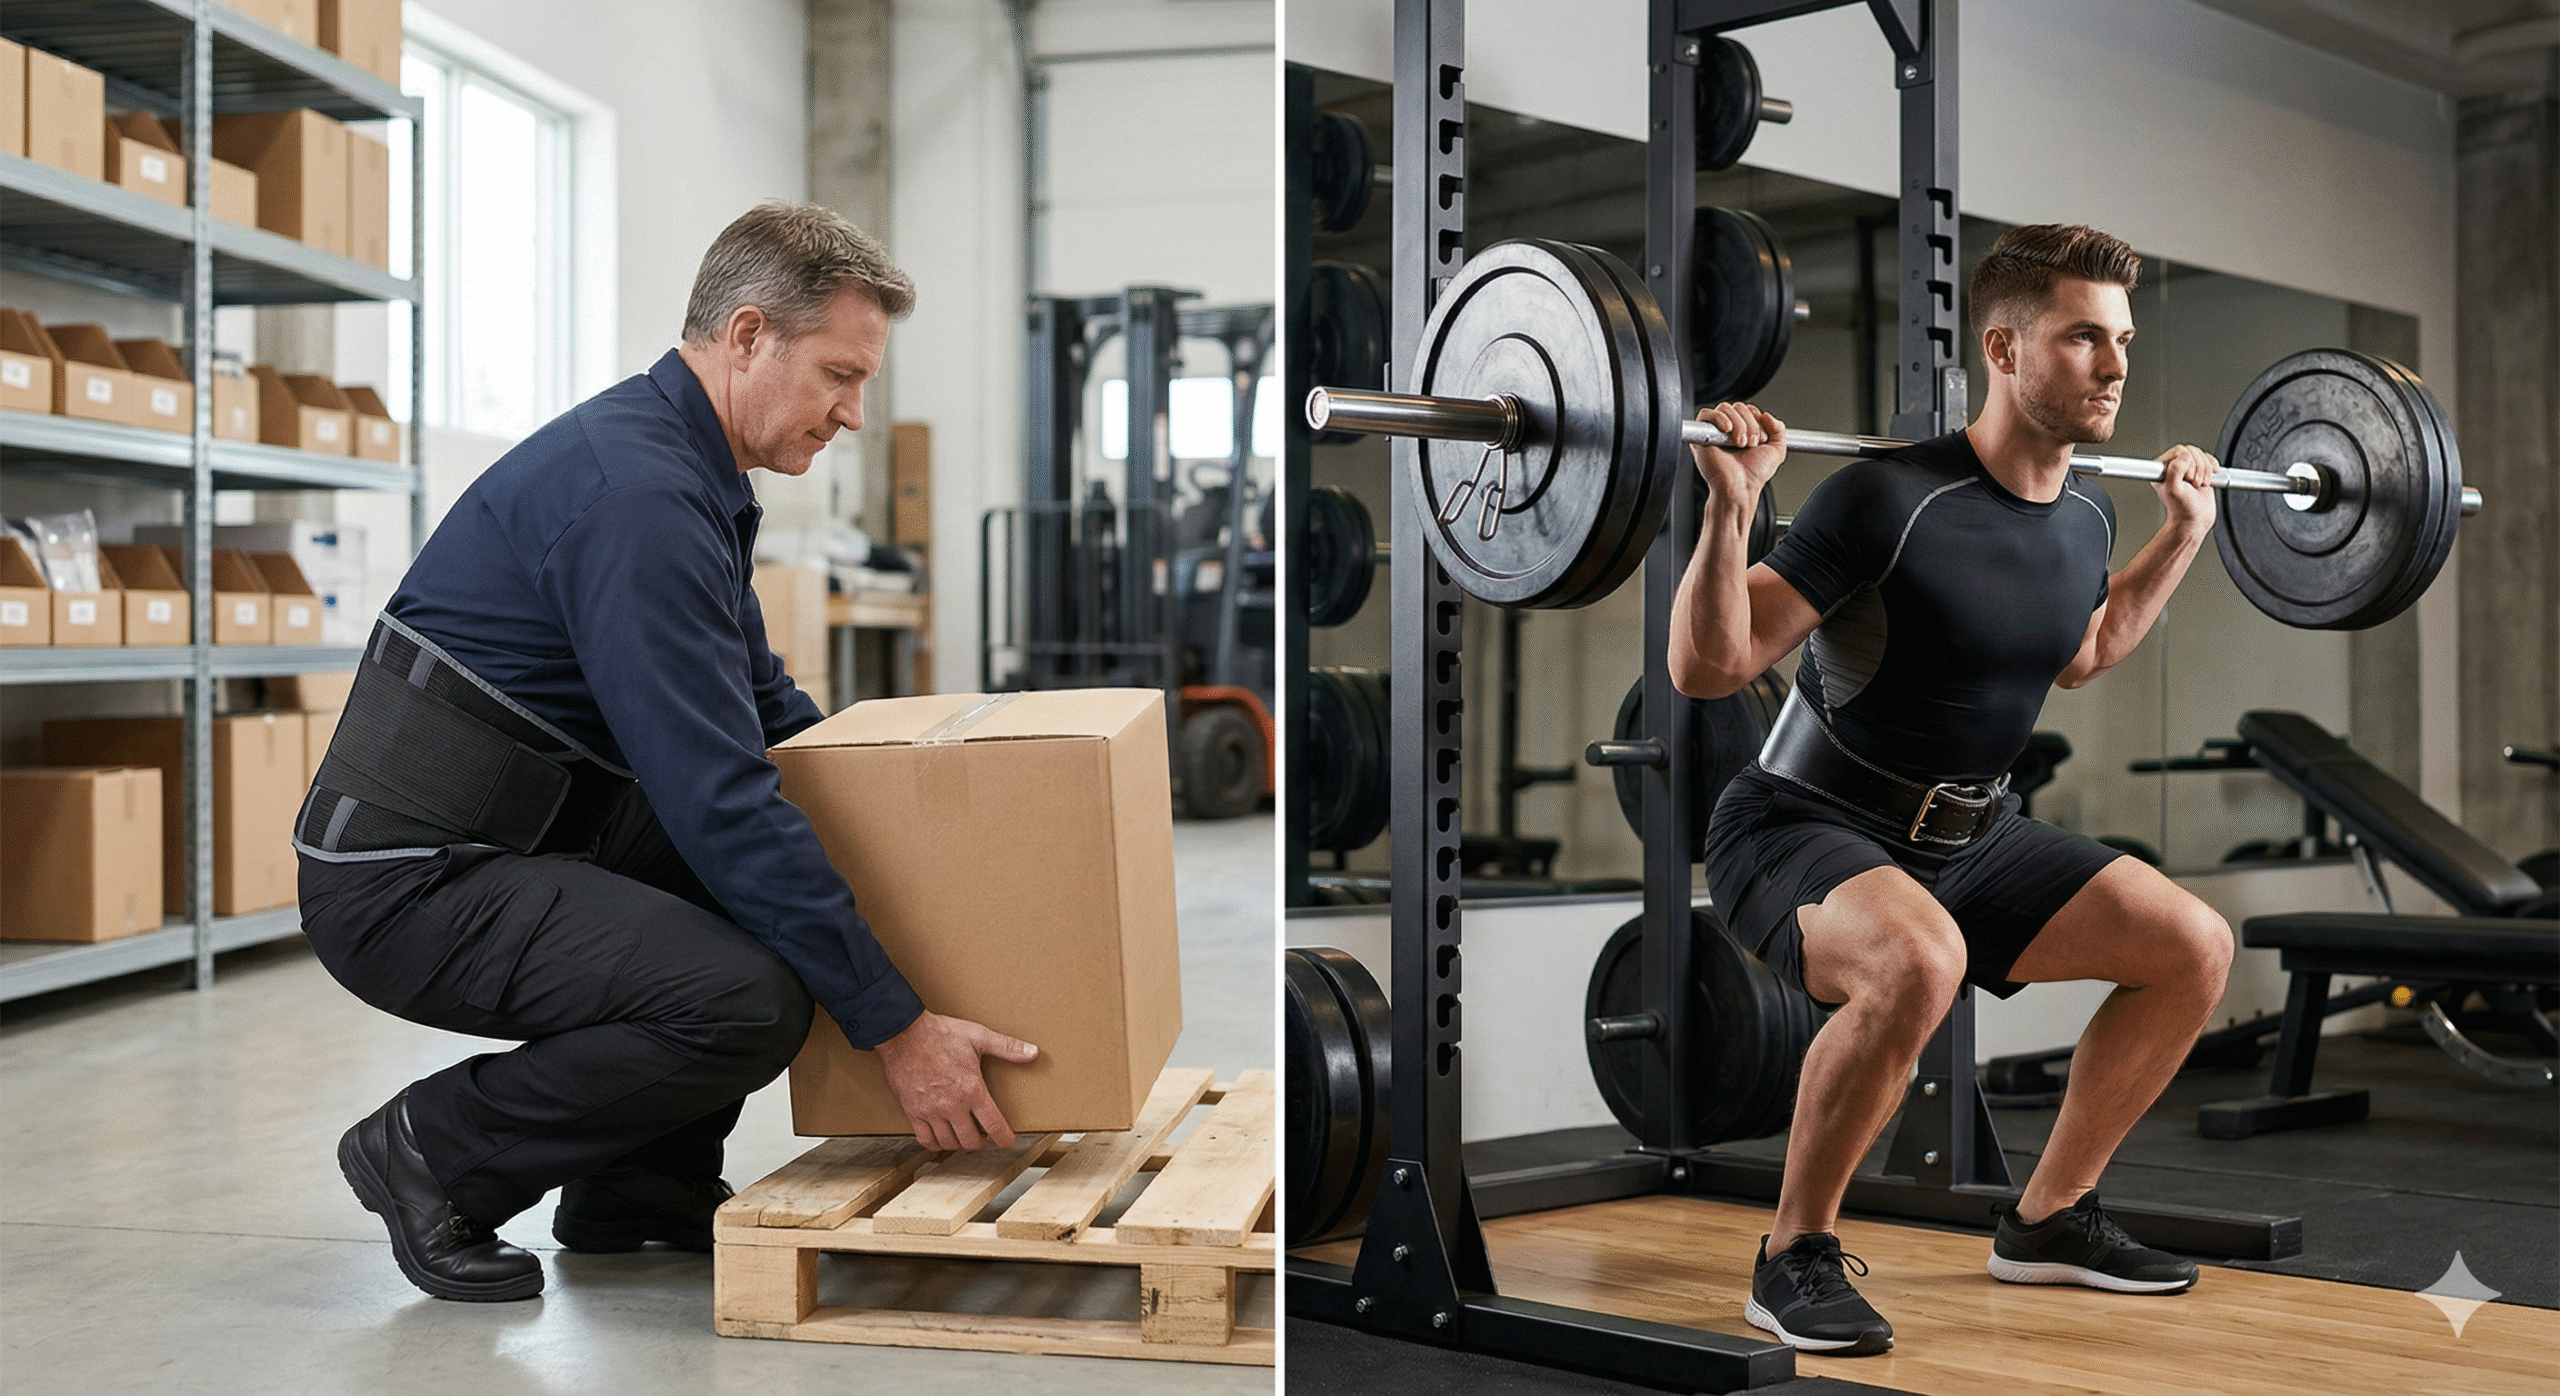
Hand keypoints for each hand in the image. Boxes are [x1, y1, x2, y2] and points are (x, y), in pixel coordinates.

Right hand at [872, 1010, 1039, 1150]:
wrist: (903, 1034)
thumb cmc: (940, 1033)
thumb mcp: (978, 1036)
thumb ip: (1007, 1047)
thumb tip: (1033, 1052)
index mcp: (971, 1089)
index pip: (994, 1126)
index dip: (1004, 1139)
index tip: (1006, 1141)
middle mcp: (952, 1105)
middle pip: (971, 1141)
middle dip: (980, 1142)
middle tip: (982, 1136)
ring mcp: (930, 1111)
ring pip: (948, 1143)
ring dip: (958, 1144)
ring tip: (963, 1135)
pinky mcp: (912, 1112)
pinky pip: (925, 1140)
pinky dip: (935, 1143)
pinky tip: (940, 1136)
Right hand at [1689, 402, 1787, 512]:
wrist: (1740, 488)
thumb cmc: (1752, 475)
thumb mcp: (1776, 450)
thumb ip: (1779, 429)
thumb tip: (1767, 414)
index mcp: (1744, 431)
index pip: (1749, 409)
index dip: (1758, 420)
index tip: (1761, 439)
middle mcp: (1729, 430)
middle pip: (1739, 406)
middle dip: (1750, 424)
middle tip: (1751, 444)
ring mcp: (1715, 432)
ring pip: (1726, 408)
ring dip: (1739, 424)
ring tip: (1740, 443)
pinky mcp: (1702, 436)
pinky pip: (1705, 414)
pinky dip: (1719, 418)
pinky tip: (1728, 431)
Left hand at [2153, 444, 2218, 532]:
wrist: (2195, 519)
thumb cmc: (2182, 508)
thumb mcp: (2174, 489)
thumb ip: (2175, 469)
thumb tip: (2185, 457)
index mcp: (2161, 469)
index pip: (2179, 451)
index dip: (2187, 463)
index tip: (2186, 478)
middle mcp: (2172, 467)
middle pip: (2192, 451)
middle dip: (2198, 468)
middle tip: (2194, 483)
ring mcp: (2186, 468)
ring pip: (2201, 455)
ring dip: (2205, 471)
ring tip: (2199, 484)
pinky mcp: (2199, 470)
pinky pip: (2209, 458)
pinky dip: (2213, 468)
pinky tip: (2208, 479)